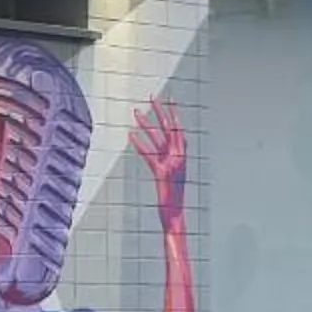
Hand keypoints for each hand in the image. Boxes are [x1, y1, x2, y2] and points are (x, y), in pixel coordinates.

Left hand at [131, 98, 187, 220]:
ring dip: (145, 123)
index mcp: (182, 156)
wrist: (175, 214)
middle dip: (161, 111)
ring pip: (157, 138)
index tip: (169, 100)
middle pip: (169, 128)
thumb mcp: (172, 175)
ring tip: (135, 112)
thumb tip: (163, 148)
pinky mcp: (161, 173)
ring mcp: (172, 164)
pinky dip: (139, 145)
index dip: (174, 114)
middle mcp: (179, 157)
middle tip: (153, 97)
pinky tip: (130, 135)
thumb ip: (168, 160)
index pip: (178, 130)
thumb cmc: (172, 196)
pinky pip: (149, 156)